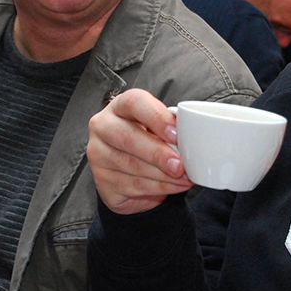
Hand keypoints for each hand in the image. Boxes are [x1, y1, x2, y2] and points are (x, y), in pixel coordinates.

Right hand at [87, 89, 193, 214]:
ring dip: (162, 175)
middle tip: (180, 165)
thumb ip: (170, 128)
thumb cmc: (147, 141)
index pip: (134, 102)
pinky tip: (174, 186)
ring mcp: (98, 155)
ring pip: (130, 165)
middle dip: (157, 153)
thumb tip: (192, 139)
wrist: (128, 170)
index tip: (175, 132)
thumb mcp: (157, 128)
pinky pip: (132, 185)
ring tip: (183, 178)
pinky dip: (158, 188)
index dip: (156, 116)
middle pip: (127, 137)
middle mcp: (103, 127)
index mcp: (120, 106)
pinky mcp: (101, 180)